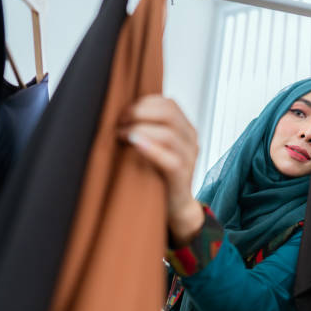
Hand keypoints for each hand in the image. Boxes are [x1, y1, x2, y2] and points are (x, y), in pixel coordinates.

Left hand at [117, 95, 203, 245]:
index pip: (168, 104)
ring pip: (169, 134)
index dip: (144, 103)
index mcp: (186, 129)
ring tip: (121, 135)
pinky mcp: (182, 176)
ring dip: (140, 130)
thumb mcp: (157, 146)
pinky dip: (151, 149)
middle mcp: (190, 140)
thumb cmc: (160, 174)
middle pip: (169, 113)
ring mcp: (189, 158)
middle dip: (140, 113)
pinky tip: (135, 144)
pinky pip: (170, 159)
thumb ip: (148, 129)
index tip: (123, 112)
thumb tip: (121, 113)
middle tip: (119, 122)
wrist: (176, 207)